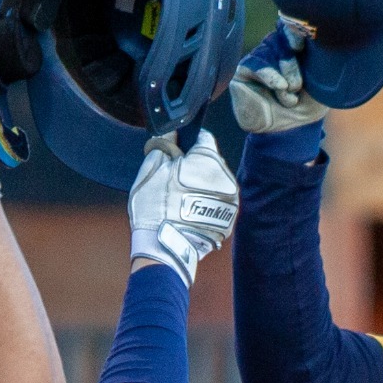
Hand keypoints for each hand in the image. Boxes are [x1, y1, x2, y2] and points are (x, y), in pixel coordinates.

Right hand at [128, 129, 239, 285]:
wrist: (165, 250)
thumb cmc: (156, 208)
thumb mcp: (151, 169)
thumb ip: (163, 145)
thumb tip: (170, 132)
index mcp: (209, 160)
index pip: (203, 139)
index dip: (186, 143)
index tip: (174, 152)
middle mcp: (227, 179)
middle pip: (209, 163)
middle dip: (193, 167)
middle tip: (171, 181)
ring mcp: (231, 202)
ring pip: (214, 184)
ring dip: (200, 187)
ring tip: (178, 201)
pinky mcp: (228, 222)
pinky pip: (216, 205)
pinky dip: (205, 206)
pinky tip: (186, 214)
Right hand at [229, 21, 328, 133]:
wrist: (291, 130)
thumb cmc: (309, 104)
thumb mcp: (322, 81)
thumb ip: (323, 61)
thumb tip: (329, 37)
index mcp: (295, 45)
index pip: (293, 25)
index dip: (296, 28)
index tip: (304, 43)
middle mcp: (275, 47)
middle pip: (282, 37)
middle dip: (292, 60)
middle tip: (299, 84)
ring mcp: (258, 58)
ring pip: (270, 51)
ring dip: (285, 74)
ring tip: (291, 95)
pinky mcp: (242, 71)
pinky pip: (255, 64)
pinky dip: (269, 76)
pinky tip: (279, 87)